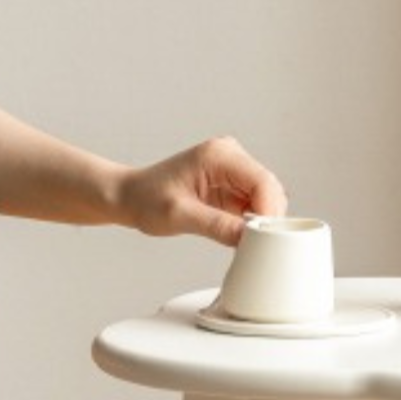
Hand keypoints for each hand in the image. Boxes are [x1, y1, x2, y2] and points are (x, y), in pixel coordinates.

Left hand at [119, 137, 287, 245]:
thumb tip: (250, 239)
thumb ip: (217, 226)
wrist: (131, 197)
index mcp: (219, 155)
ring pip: (266, 198)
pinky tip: (240, 234)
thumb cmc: (146, 199)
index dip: (269, 212)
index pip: (262, 182)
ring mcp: (233, 170)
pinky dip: (253, 221)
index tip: (263, 238)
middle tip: (255, 244)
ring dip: (261, 220)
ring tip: (244, 239)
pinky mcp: (232, 185)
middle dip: (267, 218)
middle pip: (270, 189)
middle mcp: (230, 156)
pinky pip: (254, 204)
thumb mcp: (180, 216)